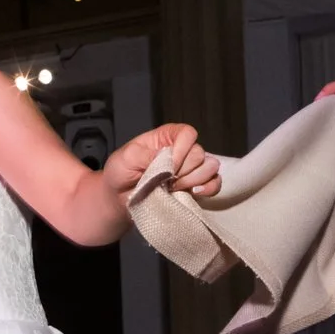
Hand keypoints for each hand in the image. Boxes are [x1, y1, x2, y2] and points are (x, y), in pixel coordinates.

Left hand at [104, 123, 221, 198]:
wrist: (119, 199)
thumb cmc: (120, 173)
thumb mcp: (125, 158)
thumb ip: (146, 154)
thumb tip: (169, 160)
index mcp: (166, 137)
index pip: (187, 133)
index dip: (181, 150)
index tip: (167, 167)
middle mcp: (182, 150)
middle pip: (200, 153)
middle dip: (184, 171)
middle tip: (165, 181)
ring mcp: (191, 169)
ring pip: (210, 168)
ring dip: (194, 180)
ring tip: (174, 188)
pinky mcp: (196, 187)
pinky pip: (215, 184)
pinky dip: (208, 189)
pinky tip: (193, 193)